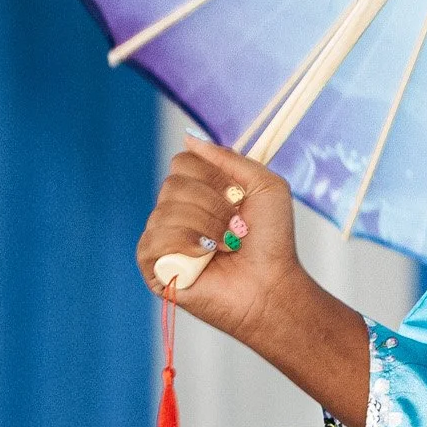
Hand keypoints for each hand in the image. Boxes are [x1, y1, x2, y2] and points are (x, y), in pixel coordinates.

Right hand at [136, 142, 300, 347]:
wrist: (273, 287)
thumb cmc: (272, 242)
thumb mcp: (265, 186)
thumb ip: (230, 158)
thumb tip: (188, 138)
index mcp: (198, 193)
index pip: (182, 162)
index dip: (212, 175)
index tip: (238, 195)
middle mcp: (176, 212)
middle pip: (173, 183)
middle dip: (213, 204)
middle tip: (238, 227)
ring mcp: (163, 239)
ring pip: (165, 210)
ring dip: (206, 226)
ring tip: (227, 246)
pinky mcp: (154, 267)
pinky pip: (153, 239)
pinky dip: (185, 245)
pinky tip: (205, 257)